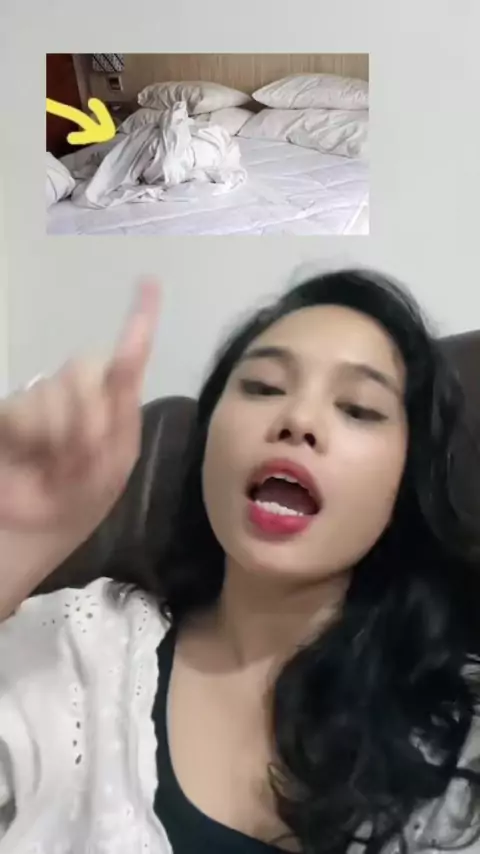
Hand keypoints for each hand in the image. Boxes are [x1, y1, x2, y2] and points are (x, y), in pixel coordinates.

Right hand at [0, 281, 159, 563]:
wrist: (32, 533)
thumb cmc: (76, 504)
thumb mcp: (113, 464)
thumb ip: (116, 415)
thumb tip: (110, 366)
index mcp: (111, 406)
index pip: (126, 358)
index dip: (139, 319)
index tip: (149, 283)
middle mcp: (75, 393)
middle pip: (89, 368)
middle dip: (90, 417)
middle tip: (83, 458)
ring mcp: (39, 400)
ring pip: (58, 391)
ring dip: (62, 436)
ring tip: (55, 465)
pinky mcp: (8, 412)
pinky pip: (24, 408)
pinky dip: (33, 437)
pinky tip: (29, 458)